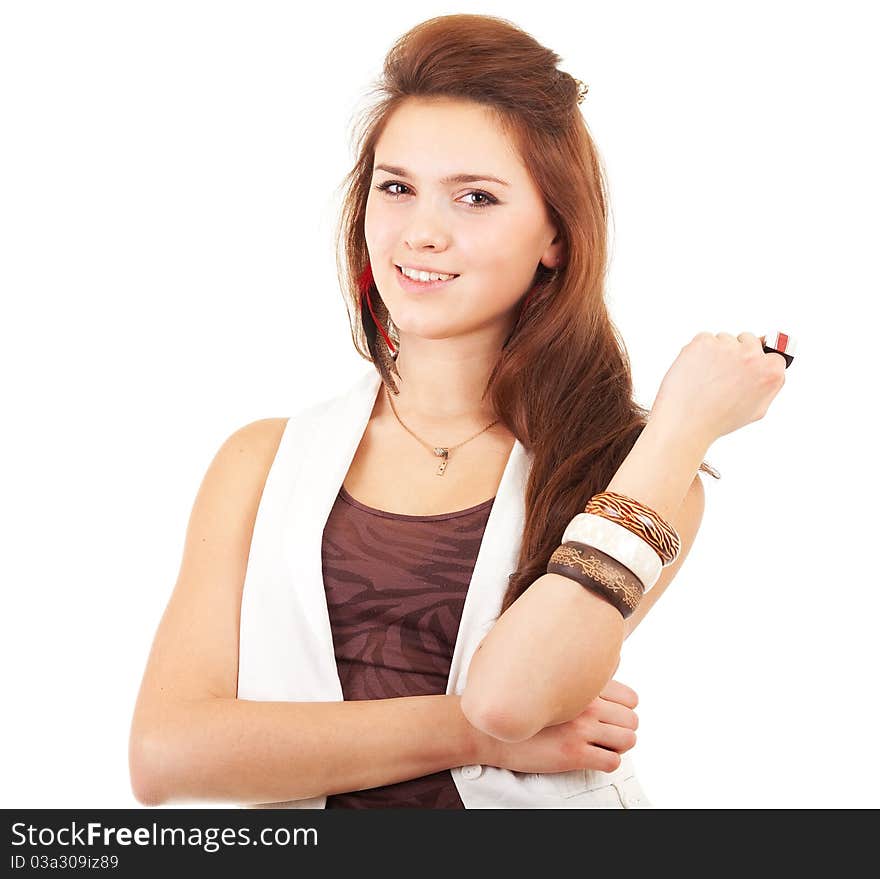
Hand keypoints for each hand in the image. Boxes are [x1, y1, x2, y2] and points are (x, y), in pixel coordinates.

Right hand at [480, 679, 638, 774]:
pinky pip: (612, 762)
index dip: (626, 708)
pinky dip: (607, 761)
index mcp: (582, 686)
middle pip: (632, 720)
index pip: (631, 698)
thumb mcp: (547, 679)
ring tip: (604, 745)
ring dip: (619, 745)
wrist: (492, 730)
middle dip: (623, 728)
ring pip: (628, 740)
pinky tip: (593, 757)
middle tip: (608, 732)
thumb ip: (582, 670)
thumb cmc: (519, 704)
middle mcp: (586, 705)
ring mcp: (581, 730)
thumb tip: (613, 658)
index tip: (614, 714)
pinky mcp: (574, 754)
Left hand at [651, 331, 787, 443]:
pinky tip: (694, 371)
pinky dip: (697, 352)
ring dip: (715, 352)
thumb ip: (768, 385)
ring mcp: (727, 347)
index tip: (745, 370)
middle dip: (737, 353)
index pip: (772, 355)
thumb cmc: (717, 420)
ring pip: (724, 339)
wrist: (686, 423)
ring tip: (705, 378)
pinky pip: (703, 339)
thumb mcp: (756, 410)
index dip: (757, 362)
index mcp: (771, 373)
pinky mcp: (704, 342)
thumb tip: (770, 365)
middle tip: (722, 376)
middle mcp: (752, 356)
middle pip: (748, 340)